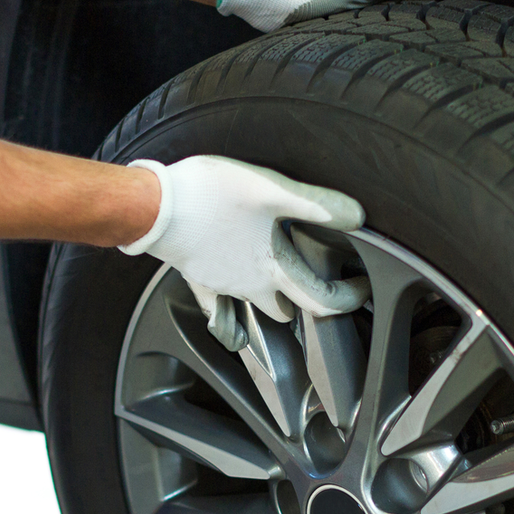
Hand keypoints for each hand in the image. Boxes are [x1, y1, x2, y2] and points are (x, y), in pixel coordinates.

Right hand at [121, 156, 367, 348]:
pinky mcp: (197, 279)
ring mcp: (222, 287)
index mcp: (273, 267)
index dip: (345, 298)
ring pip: (254, 310)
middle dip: (305, 302)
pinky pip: (216, 311)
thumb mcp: (272, 189)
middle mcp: (251, 285)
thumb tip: (357, 216)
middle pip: (287, 310)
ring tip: (282, 293)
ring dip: (271, 305)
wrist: (155, 207)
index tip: (358, 289)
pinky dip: (229, 320)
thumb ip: (317, 203)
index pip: (320, 298)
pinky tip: (233, 323)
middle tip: (318, 285)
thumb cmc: (210, 197)